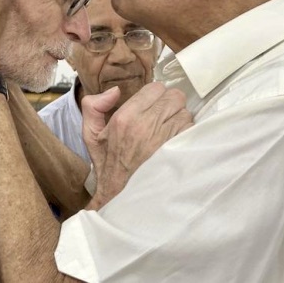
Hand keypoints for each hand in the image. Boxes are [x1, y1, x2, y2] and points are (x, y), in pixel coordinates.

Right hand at [82, 82, 192, 208]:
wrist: (121, 196)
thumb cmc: (108, 165)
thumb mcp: (91, 135)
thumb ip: (94, 107)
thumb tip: (115, 91)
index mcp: (125, 118)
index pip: (155, 88)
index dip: (154, 95)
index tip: (150, 105)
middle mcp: (147, 125)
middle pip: (175, 96)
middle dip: (169, 104)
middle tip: (162, 115)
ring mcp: (166, 138)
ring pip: (185, 112)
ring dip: (179, 118)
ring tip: (168, 129)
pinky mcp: (179, 150)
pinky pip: (192, 129)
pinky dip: (186, 132)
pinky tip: (175, 140)